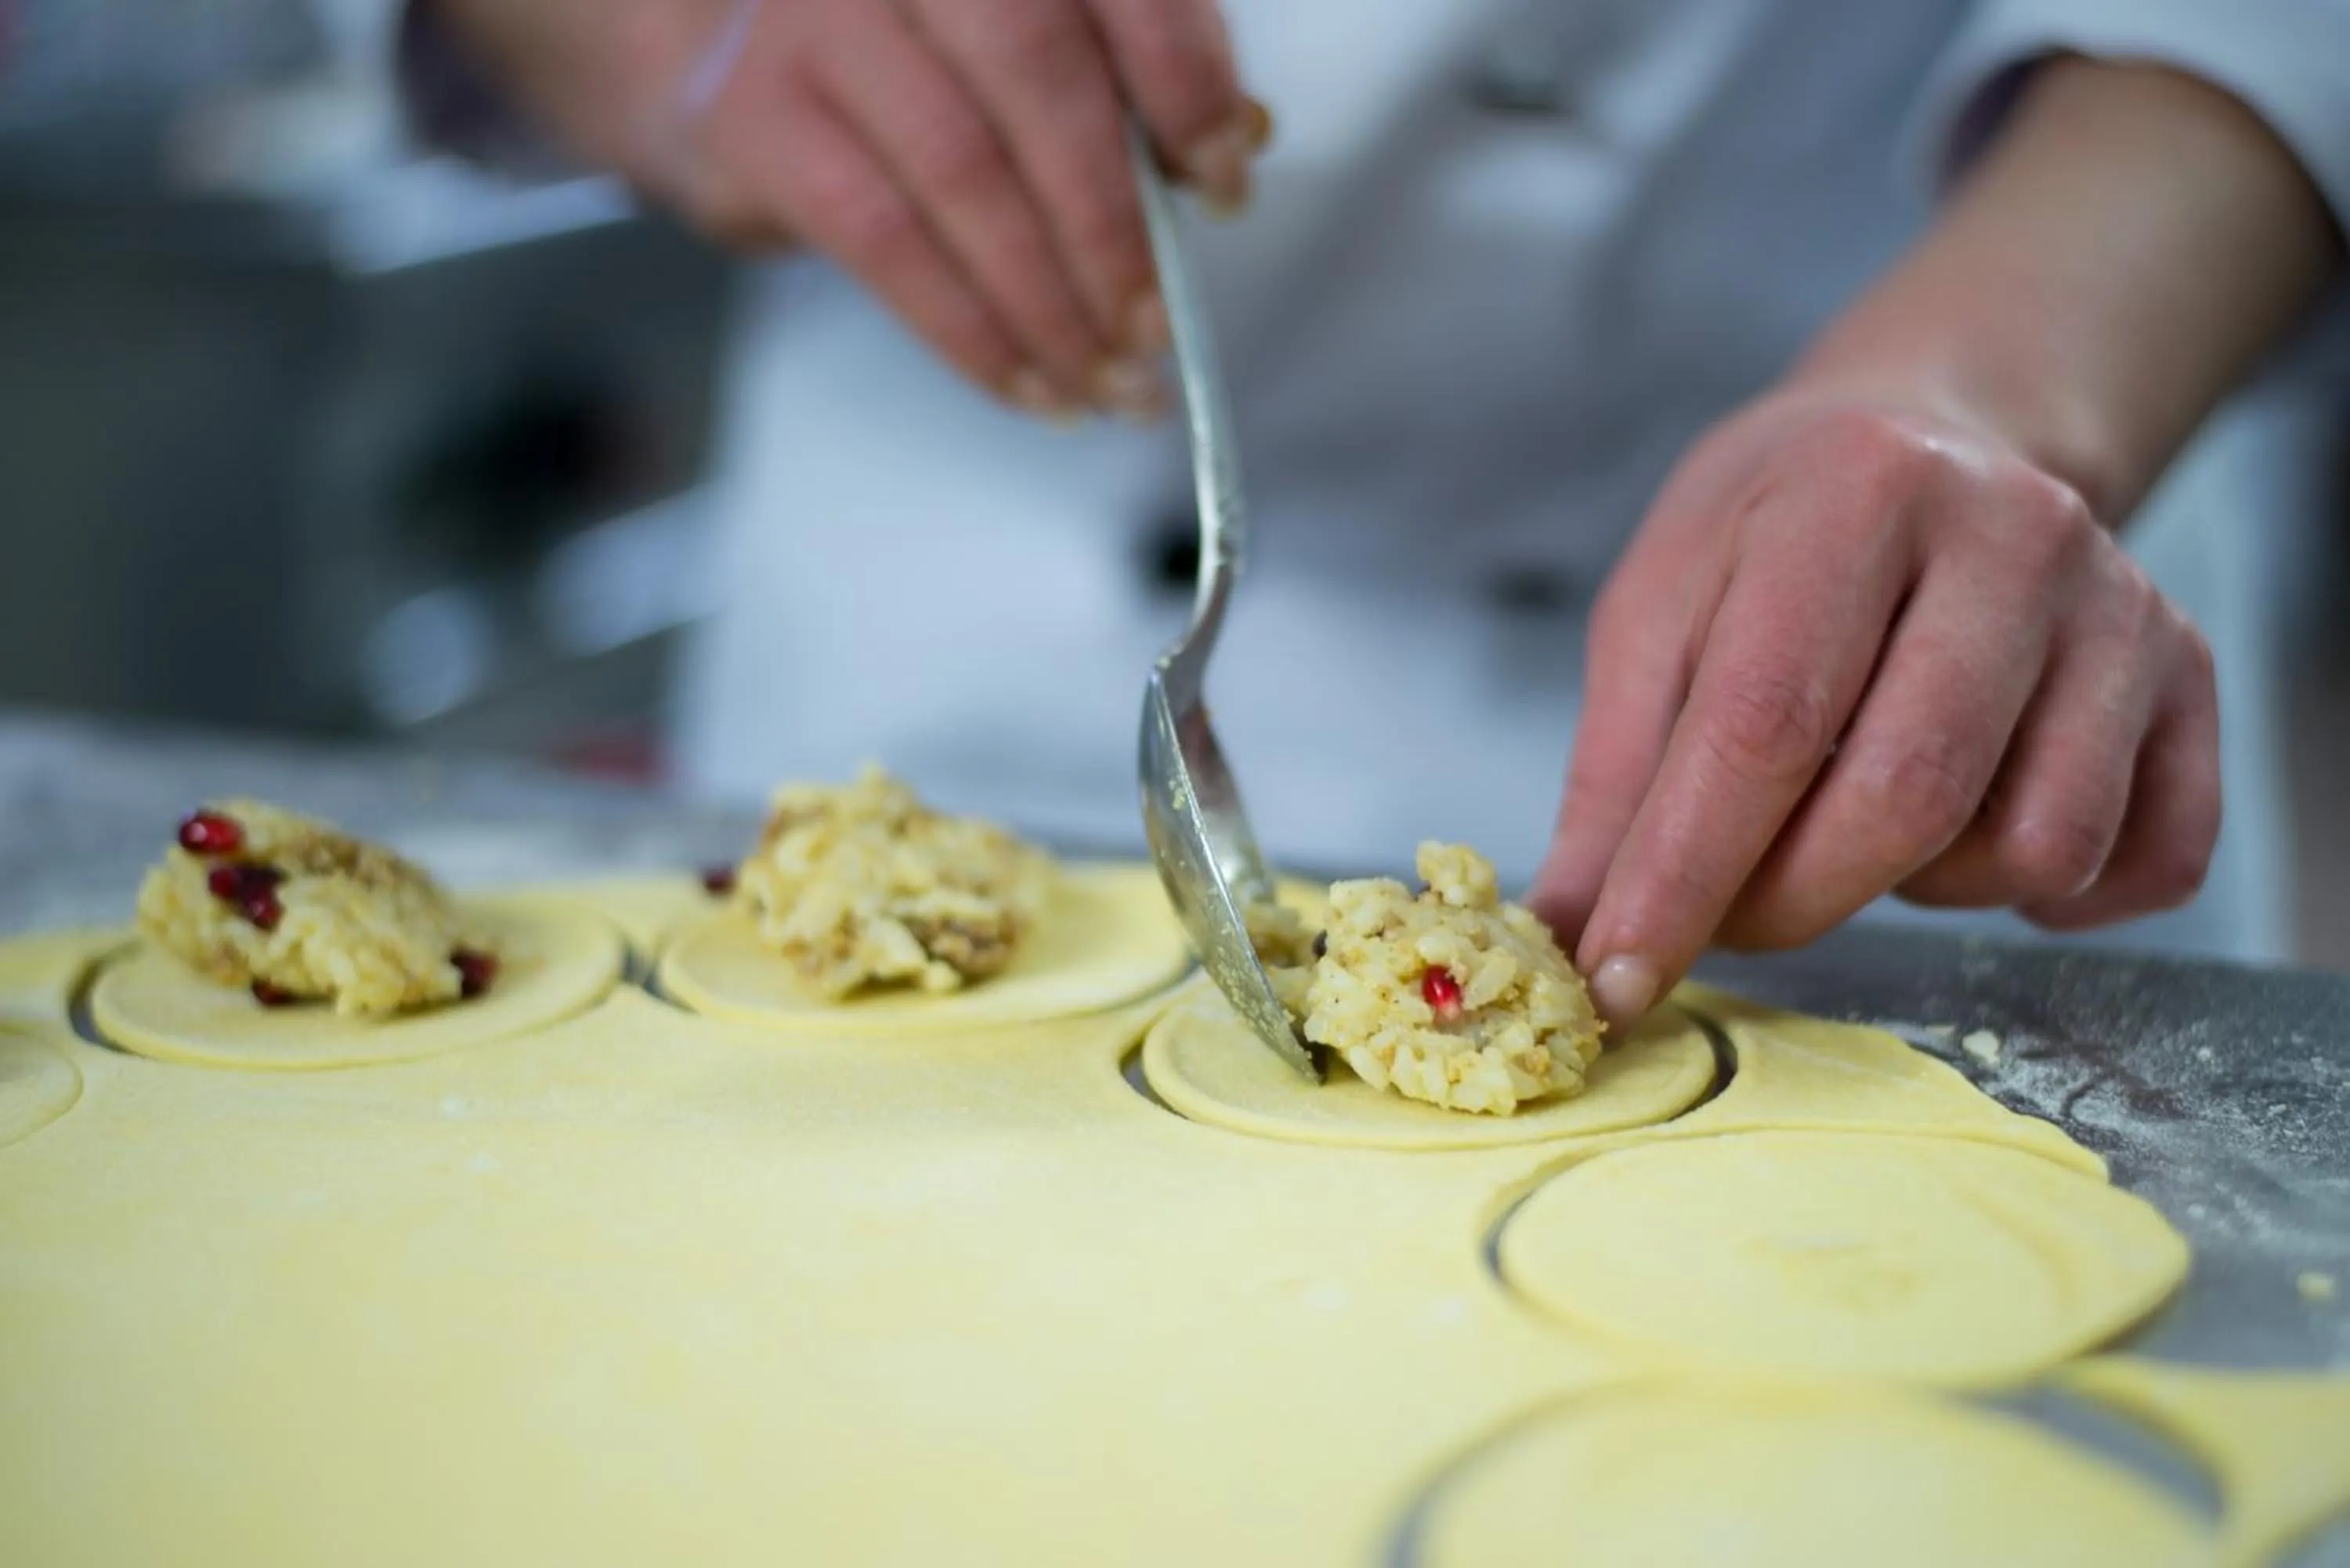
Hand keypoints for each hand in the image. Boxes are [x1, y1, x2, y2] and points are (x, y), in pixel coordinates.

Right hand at [432, 0, 1267, 417]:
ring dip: (1052, 304)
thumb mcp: (1006, 16)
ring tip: (1110, 383)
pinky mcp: (758, 116)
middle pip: (1041, 80)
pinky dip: (974, 333)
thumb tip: (1240, 139)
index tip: (1226, 178)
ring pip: (964, 175)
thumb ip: (1120, 60)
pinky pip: (885, 244)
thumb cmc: (892, 30)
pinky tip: (1031, 387)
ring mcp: (821, 22)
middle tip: (1160, 328)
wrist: (681, 22)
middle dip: (1116, 225)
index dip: (1186, 81)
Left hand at [1529, 381, 2220, 1024]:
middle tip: (1732, 913)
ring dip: (1923, 891)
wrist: (1935, 432)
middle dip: (1791, 901)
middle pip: (1907, 796)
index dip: (1683, 877)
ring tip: (1862, 823)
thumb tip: (1569, 937)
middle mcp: (2015, 536)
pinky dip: (2058, 899)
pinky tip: (1982, 844)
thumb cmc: (1775, 531)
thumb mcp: (1660, 605)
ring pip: (2036, 844)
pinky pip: (2151, 861)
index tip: (1617, 979)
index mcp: (1856, 492)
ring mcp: (2123, 609)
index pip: (1764, 725)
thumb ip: (1615, 775)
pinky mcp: (2190, 681)